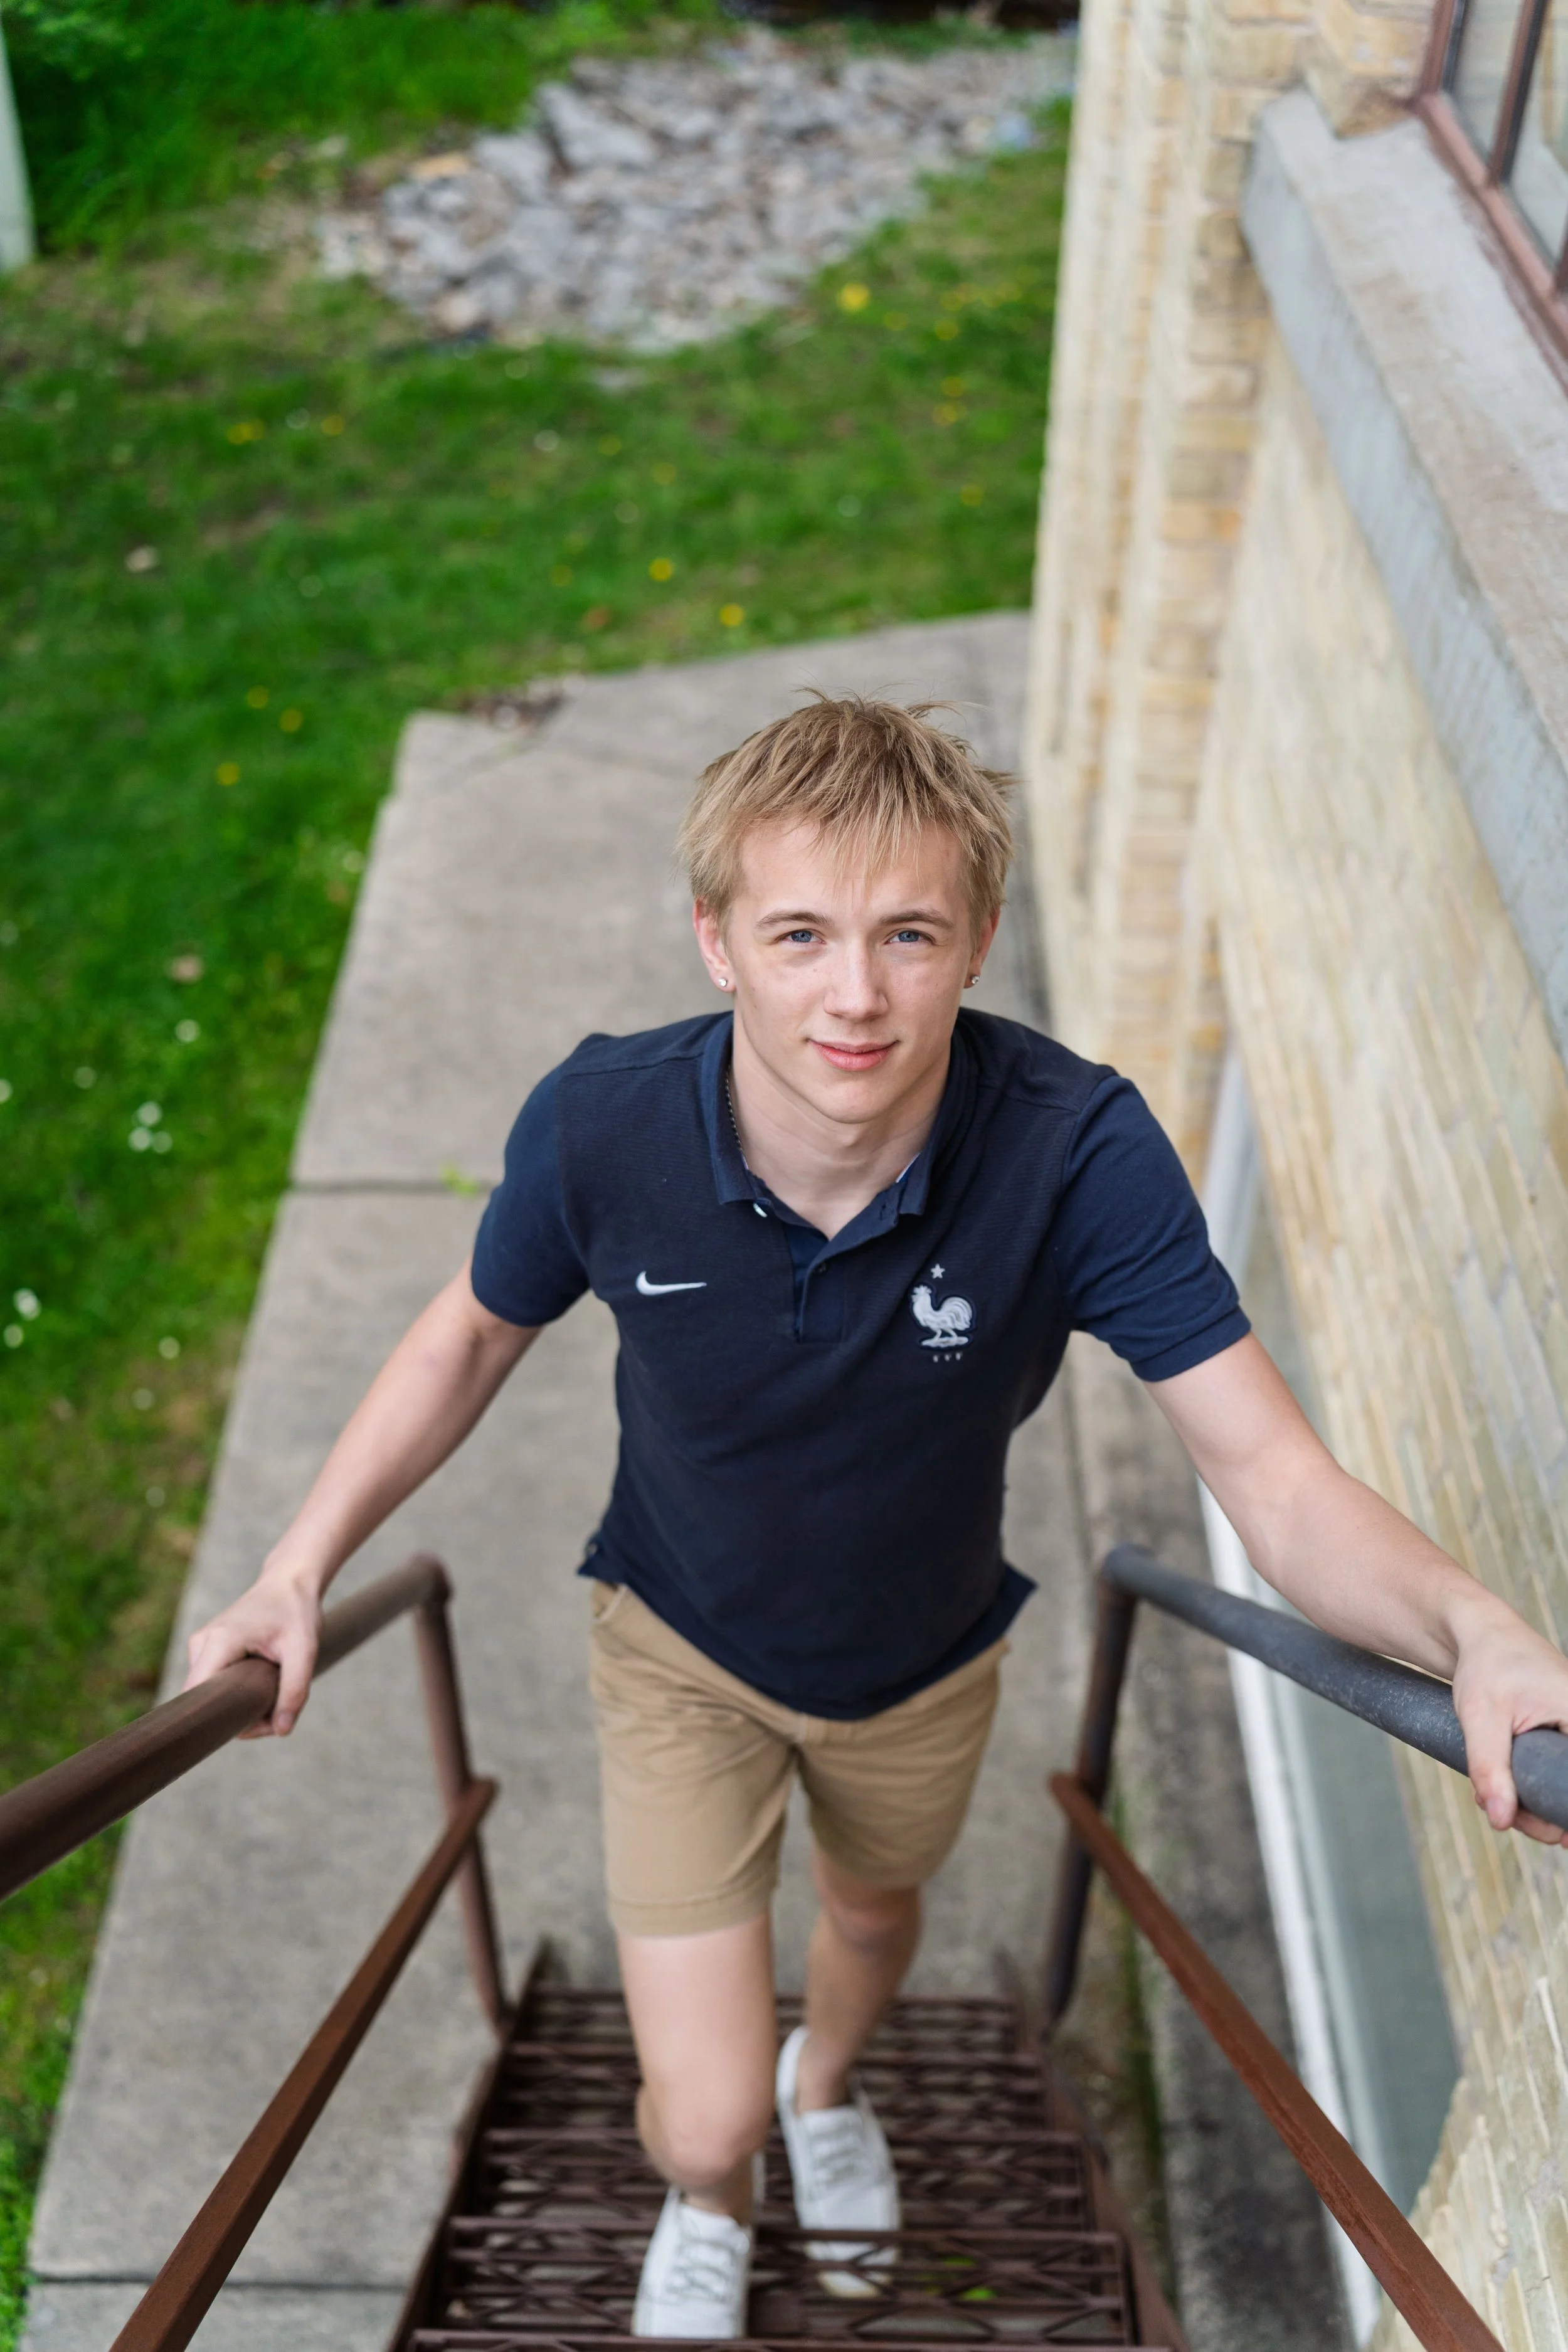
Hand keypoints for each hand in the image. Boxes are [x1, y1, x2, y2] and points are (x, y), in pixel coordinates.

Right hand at [183, 1567, 322, 1737]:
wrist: (289, 1581)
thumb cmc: (296, 1611)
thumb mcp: (305, 1649)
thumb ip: (295, 1690)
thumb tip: (282, 1730)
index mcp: (219, 1642)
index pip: (198, 1697)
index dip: (218, 1721)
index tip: (249, 1727)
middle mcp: (202, 1644)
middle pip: (205, 1701)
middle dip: (240, 1716)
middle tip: (276, 1712)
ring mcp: (201, 1646)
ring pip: (210, 1696)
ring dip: (241, 1704)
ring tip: (274, 1689)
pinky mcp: (207, 1650)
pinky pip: (214, 1685)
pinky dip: (237, 1692)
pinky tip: (262, 1680)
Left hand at [1450, 1602, 1567, 1842]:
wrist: (1480, 1633)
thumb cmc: (1485, 1664)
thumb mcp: (1481, 1715)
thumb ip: (1490, 1768)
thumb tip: (1500, 1821)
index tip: (1561, 1839)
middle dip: (1543, 1811)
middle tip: (1507, 1816)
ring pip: (1562, 1784)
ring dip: (1532, 1801)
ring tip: (1493, 1796)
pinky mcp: (1564, 1737)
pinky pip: (1555, 1772)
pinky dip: (1530, 1785)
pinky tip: (1504, 1790)